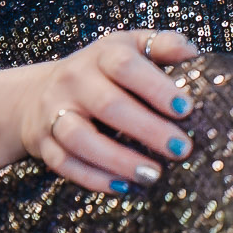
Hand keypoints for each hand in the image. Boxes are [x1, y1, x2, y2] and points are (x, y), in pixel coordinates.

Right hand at [19, 29, 200, 192]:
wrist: (39, 94)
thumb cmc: (102, 71)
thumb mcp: (130, 47)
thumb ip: (163, 46)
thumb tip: (192, 54)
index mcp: (101, 54)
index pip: (125, 65)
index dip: (155, 87)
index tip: (186, 109)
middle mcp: (74, 80)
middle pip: (108, 105)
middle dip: (147, 129)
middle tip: (181, 149)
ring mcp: (55, 112)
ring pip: (80, 138)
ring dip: (118, 160)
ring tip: (153, 174)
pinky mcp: (44, 143)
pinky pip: (65, 163)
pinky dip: (94, 178)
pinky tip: (124, 186)